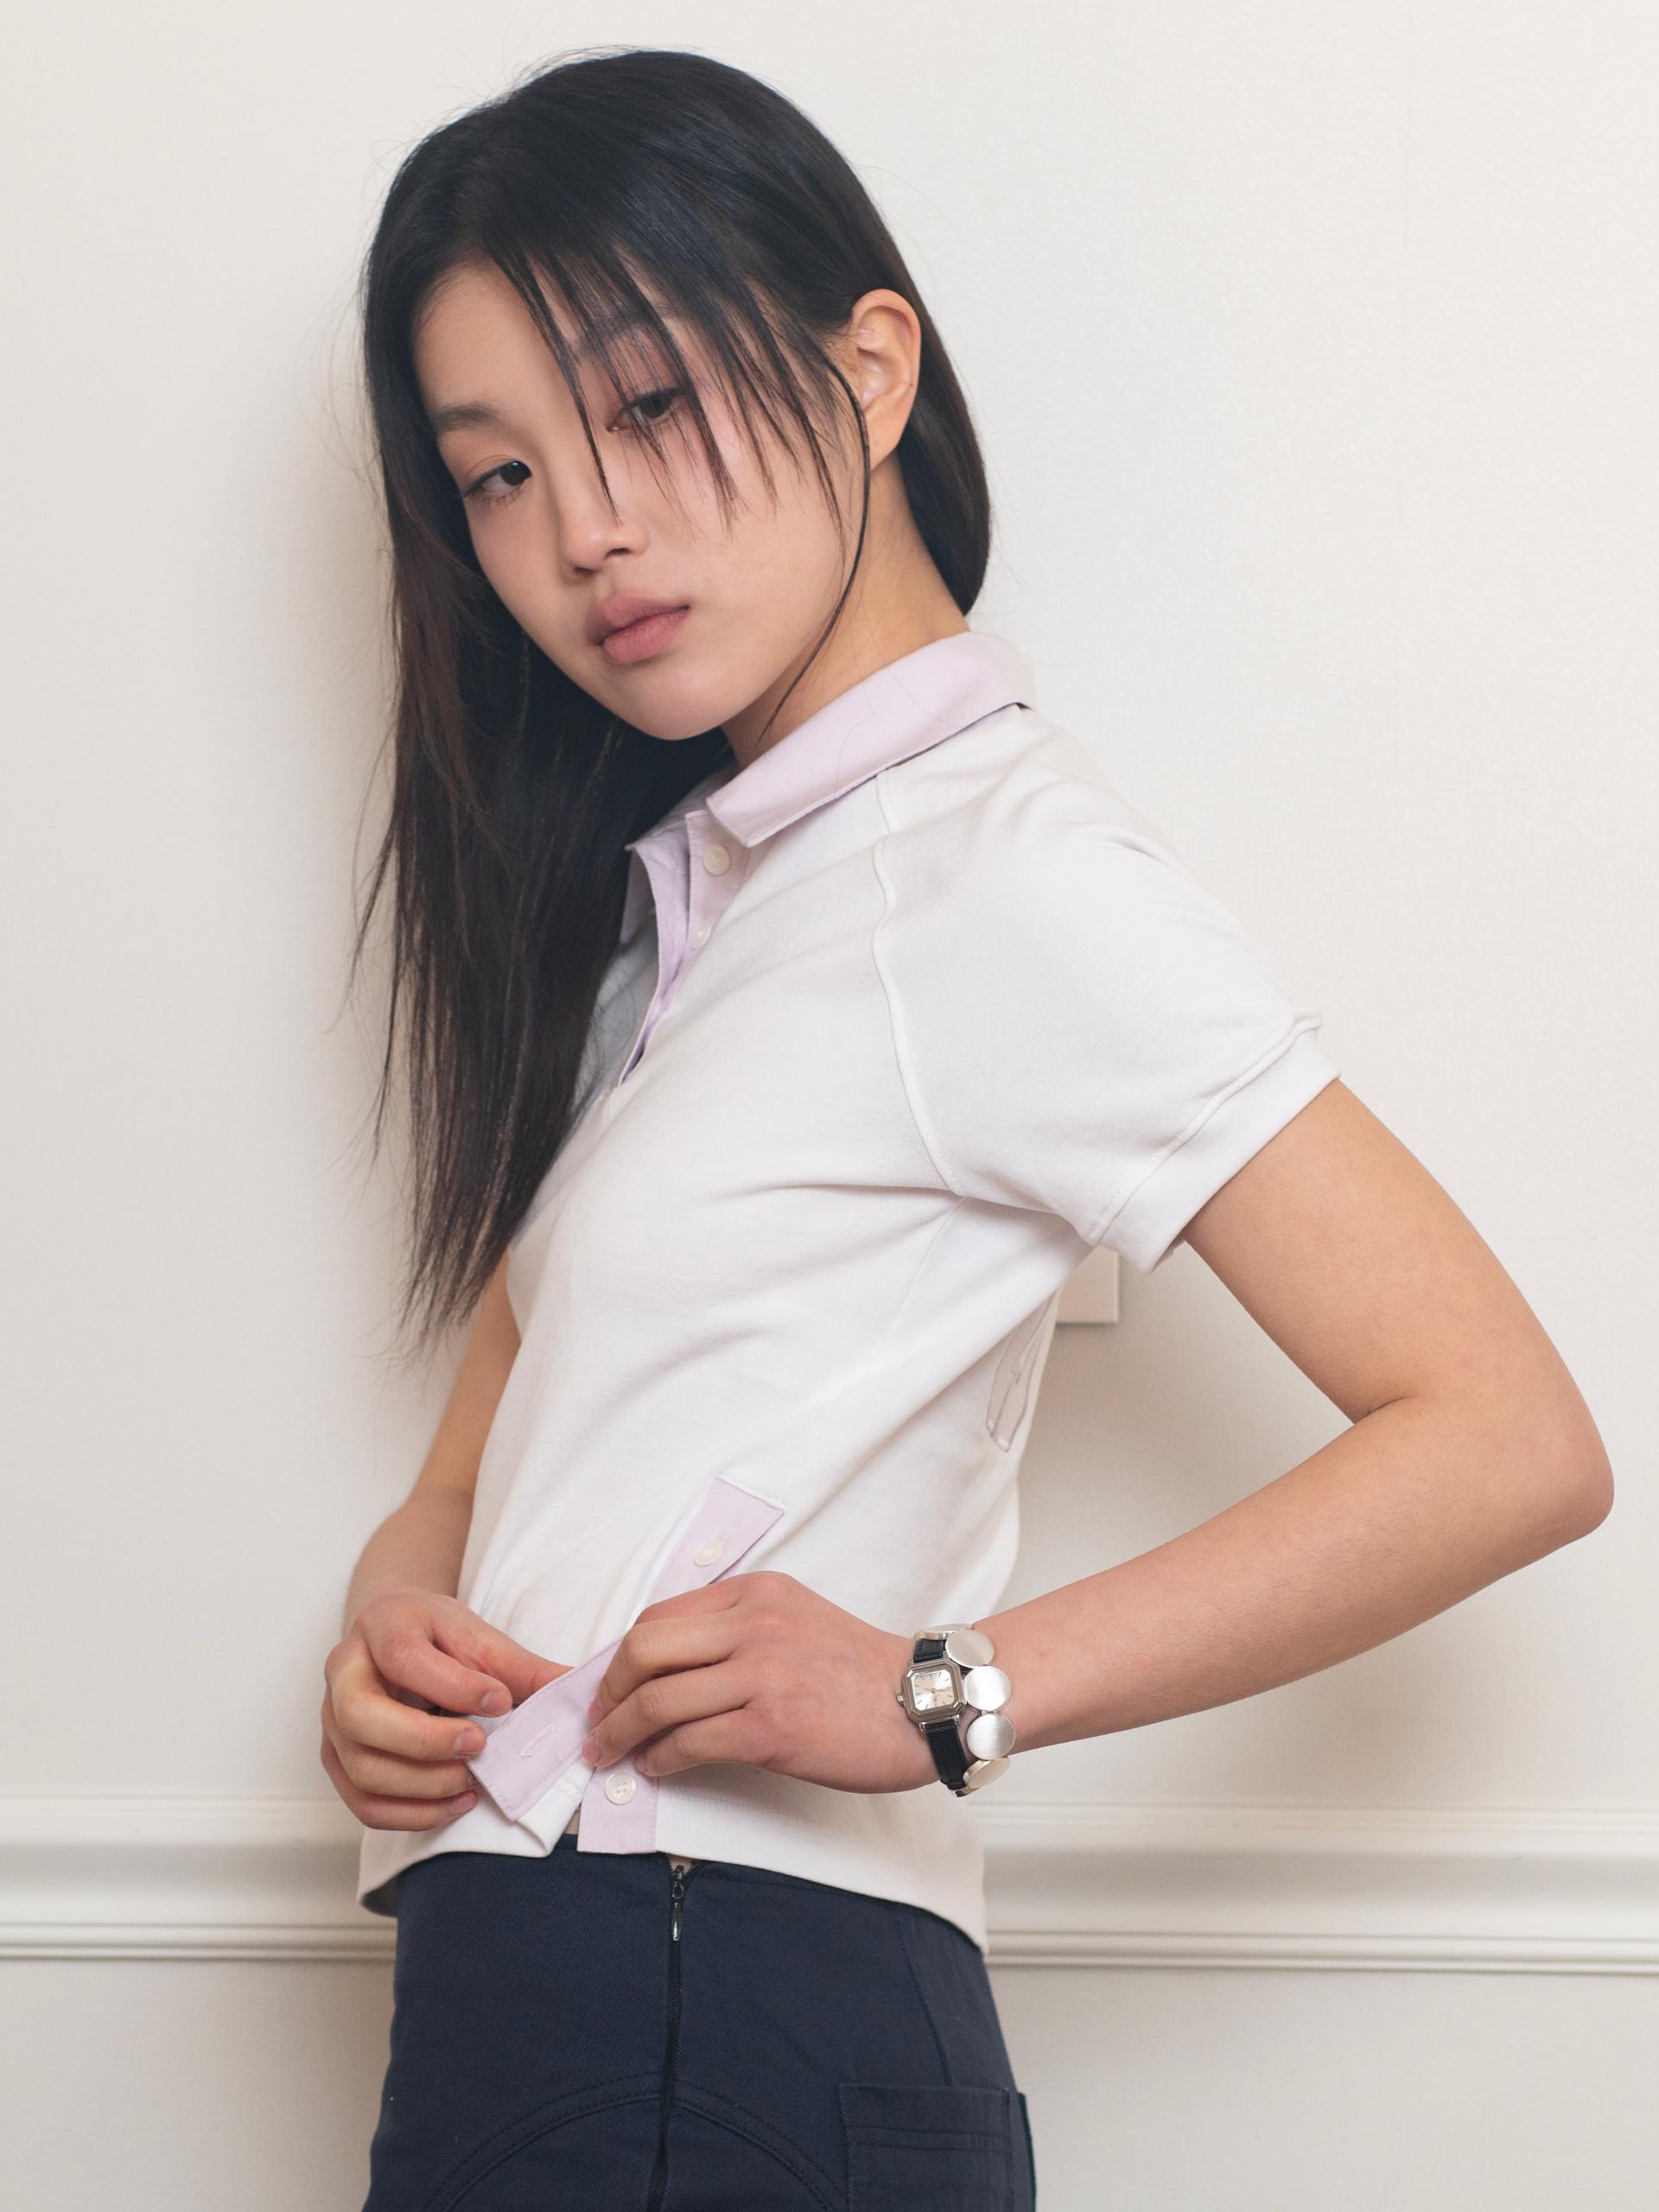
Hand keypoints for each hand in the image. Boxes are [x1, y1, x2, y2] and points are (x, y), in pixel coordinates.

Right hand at [321, 1588, 571, 1830]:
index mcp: (381, 1626)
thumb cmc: (432, 1634)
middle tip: (479, 1745)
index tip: (501, 1701)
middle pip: (363, 1717)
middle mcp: (344, 1673)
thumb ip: (521, 1666)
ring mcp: (332, 1720)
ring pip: (362, 1767)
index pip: (404, 1658)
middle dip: (427, 1742)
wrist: (391, 1632)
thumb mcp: (477, 1634)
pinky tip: (456, 1801)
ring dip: (423, 1785)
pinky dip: (411, 1813)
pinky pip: (363, 1802)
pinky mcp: (337, 1759)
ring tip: (471, 1779)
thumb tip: (573, 1689)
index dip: (455, 1686)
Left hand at [578, 1572, 937, 1795]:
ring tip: (610, 1755)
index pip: (658, 1617)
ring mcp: (761, 1673)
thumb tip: (669, 1667)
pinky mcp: (770, 1725)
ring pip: (657, 1699)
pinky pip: (688, 1741)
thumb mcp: (796, 1619)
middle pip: (643, 1650)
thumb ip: (737, 1629)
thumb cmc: (860, 1671)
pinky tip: (656, 1768)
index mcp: (755, 1593)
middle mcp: (753, 1623)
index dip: (620, 1657)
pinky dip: (659, 1759)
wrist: (924, 1702)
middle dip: (606, 1693)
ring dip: (619, 1733)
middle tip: (597, 1723)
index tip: (609, 1687)